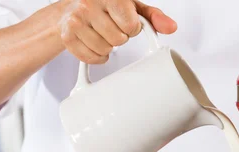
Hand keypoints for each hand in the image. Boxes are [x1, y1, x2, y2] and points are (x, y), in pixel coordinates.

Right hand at [58, 0, 176, 63]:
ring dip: (107, 46)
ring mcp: (76, 20)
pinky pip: (92, 58)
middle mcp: (88, 3)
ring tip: (101, 33)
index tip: (125, 21)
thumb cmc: (104, 7)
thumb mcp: (132, 6)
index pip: (130, 24)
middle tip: (111, 27)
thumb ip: (153, 17)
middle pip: (119, 39)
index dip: (131, 27)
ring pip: (105, 50)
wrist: (70, 10)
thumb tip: (171, 27)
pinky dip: (96, 56)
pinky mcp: (67, 36)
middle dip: (119, 37)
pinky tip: (93, 42)